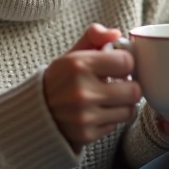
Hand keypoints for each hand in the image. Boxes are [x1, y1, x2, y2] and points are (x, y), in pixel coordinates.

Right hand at [44, 24, 141, 148]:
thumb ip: (94, 37)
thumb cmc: (60, 80)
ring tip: (111, 99)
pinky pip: (116, 126)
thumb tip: (116, 33)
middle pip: (134, 91)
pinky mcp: (87, 134)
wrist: (35, 113)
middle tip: (120, 84)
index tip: (118, 65)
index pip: (126, 62)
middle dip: (130, 86)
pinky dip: (111, 119)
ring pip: (129, 111)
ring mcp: (84, 115)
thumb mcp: (72, 54)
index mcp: (78, 65)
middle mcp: (81, 91)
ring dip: (123, 105)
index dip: (125, 63)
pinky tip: (98, 112)